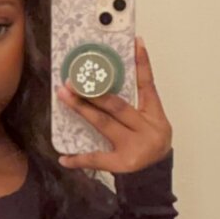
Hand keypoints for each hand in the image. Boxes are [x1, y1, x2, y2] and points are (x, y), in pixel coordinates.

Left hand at [56, 36, 171, 173]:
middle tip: (72, 79)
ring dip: (82, 109)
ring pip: (104, 124)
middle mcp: (147, 130)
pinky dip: (79, 158)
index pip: (148, 85)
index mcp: (155, 116)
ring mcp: (134, 147)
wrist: (154, 176)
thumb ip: (134, 105)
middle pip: (117, 105)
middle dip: (93, 91)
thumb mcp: (150, 122)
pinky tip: (63, 157)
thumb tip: (103, 82)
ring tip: (64, 97)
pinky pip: (96, 159)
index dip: (142, 64)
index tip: (136, 43)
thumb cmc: (148, 142)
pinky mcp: (122, 165)